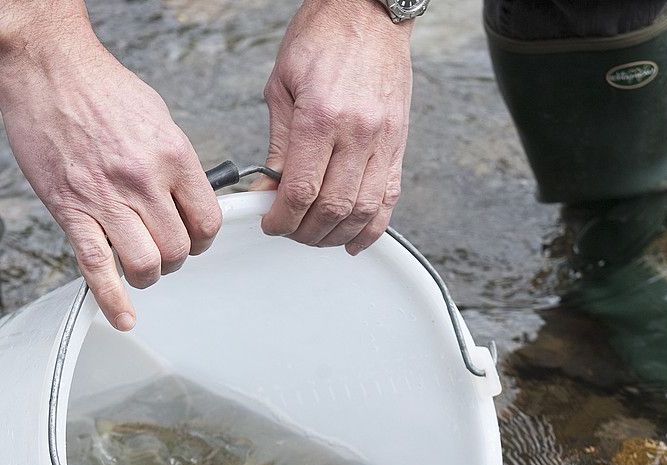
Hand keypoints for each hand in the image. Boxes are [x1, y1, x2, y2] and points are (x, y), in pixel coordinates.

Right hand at [0, 7, 219, 329]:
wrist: (47, 68)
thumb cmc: (99, 87)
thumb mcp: (157, 117)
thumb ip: (175, 162)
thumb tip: (187, 196)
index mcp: (173, 155)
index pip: (208, 220)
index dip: (204, 239)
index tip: (194, 239)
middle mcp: (144, 180)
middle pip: (179, 248)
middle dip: (175, 258)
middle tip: (163, 251)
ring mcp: (107, 198)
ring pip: (146, 264)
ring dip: (148, 275)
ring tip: (141, 266)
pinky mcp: (71, 209)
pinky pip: (97, 267)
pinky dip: (112, 299)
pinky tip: (123, 316)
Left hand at [258, 0, 412, 253]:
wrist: (369, 11)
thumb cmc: (324, 37)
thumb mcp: (283, 85)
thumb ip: (277, 144)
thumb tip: (267, 188)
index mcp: (321, 116)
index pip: (300, 190)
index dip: (280, 219)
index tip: (269, 223)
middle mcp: (357, 132)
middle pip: (332, 208)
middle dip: (304, 232)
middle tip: (288, 230)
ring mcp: (384, 140)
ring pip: (363, 211)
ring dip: (335, 235)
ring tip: (315, 235)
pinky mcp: (399, 144)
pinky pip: (389, 199)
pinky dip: (372, 227)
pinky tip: (353, 239)